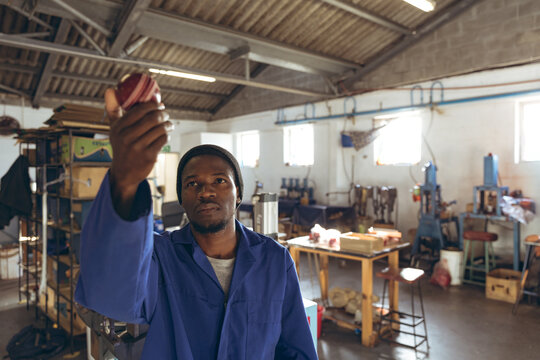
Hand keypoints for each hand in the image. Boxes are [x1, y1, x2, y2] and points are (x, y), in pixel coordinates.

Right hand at [105, 88, 171, 217]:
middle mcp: (127, 137)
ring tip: (169, 124)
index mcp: (119, 128)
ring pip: (160, 128)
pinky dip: (167, 135)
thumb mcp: (114, 129)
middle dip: (163, 113)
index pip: (139, 110)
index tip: (159, 104)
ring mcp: (138, 147)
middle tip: (166, 113)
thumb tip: (110, 89)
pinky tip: (166, 134)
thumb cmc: (121, 146)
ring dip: (168, 124)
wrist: (124, 173)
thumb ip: (113, 110)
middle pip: (152, 118)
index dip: (153, 105)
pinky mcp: (149, 156)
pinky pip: (163, 140)